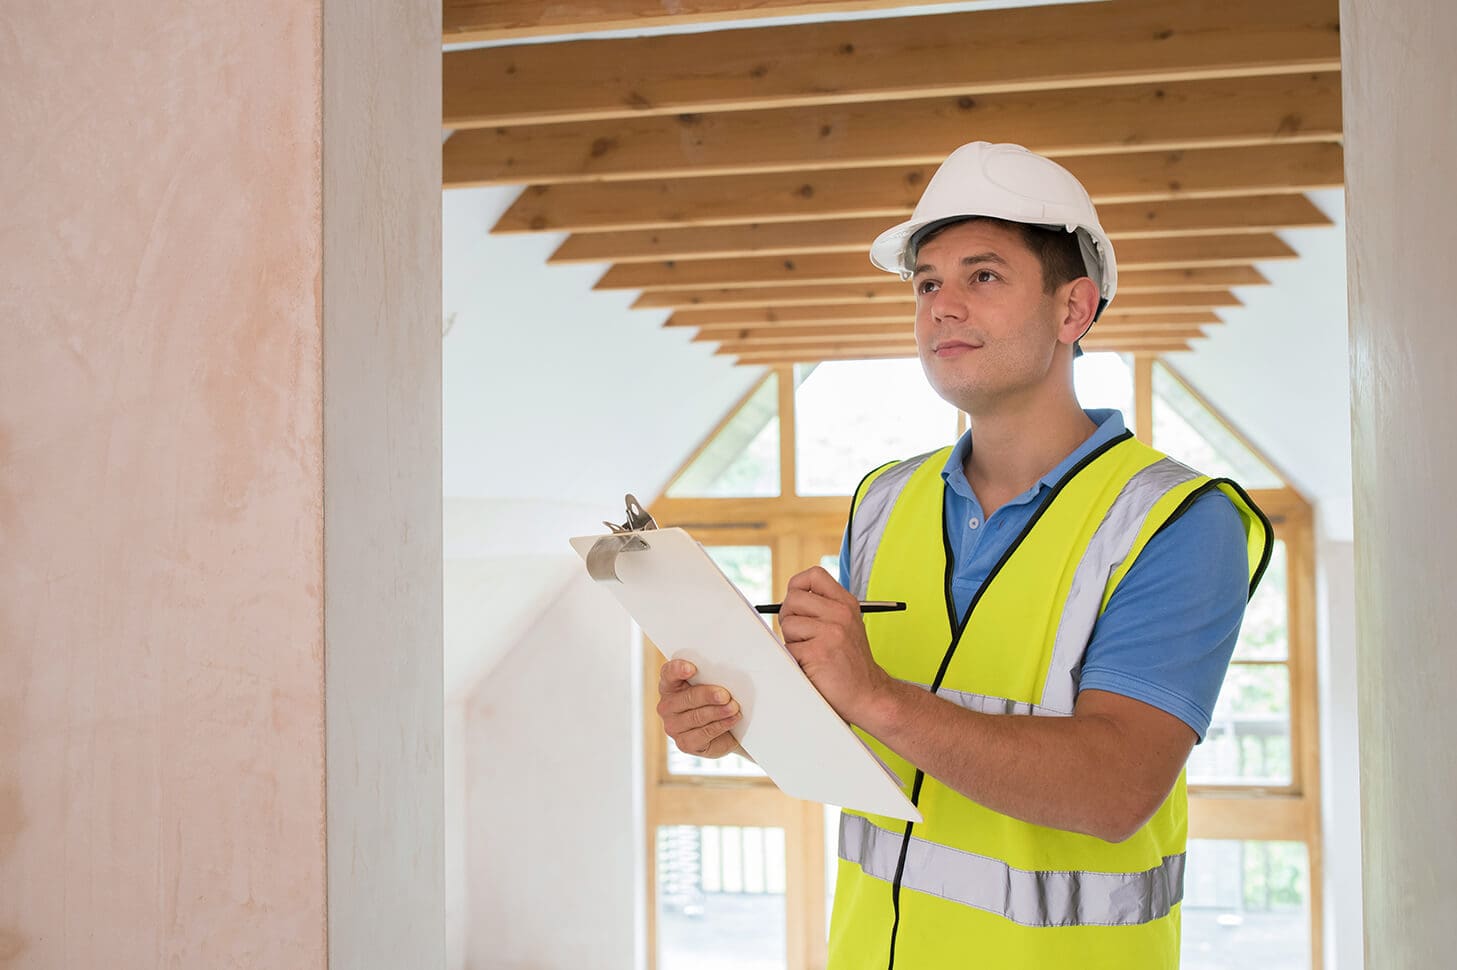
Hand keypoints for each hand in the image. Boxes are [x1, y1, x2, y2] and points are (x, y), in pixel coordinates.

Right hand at [656, 659, 742, 757]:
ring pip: (697, 716)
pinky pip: (703, 733)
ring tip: (733, 707)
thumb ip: (711, 679)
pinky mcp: (684, 743)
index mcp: (670, 685)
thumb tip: (725, 676)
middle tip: (725, 695)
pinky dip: (721, 725)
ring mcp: (673, 726)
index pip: (668, 674)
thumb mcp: (711, 686)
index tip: (691, 669)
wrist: (724, 731)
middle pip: (686, 697)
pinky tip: (732, 719)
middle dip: (707, 695)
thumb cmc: (714, 702)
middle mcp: (667, 706)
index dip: (678, 669)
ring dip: (718, 711)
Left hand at [777, 566, 891, 724]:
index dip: (798, 586)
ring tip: (811, 653)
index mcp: (846, 603)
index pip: (814, 575)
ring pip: (788, 624)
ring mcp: (830, 632)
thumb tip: (789, 600)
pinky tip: (812, 666)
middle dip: (790, 618)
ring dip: (792, 641)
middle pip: (793, 599)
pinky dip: (794, 660)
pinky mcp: (818, 652)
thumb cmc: (850, 662)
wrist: (868, 694)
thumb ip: (824, 609)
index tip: (797, 603)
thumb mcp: (846, 625)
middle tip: (802, 636)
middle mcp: (840, 613)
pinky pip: (788, 649)